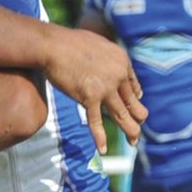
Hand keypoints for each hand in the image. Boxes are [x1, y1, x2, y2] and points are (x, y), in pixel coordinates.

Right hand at [40, 27, 143, 152]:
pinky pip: (96, 121)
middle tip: (138, 129)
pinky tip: (103, 149)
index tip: (133, 106)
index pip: (132, 86)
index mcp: (122, 62)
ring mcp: (105, 88)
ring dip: (129, 130)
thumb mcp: (97, 45)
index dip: (134, 98)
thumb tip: (109, 64)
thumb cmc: (69, 42)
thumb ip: (107, 57)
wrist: (52, 45)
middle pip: (132, 102)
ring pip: (121, 114)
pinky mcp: (89, 97)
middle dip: (137, 117)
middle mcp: (118, 75)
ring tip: (134, 142)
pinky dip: (100, 137)